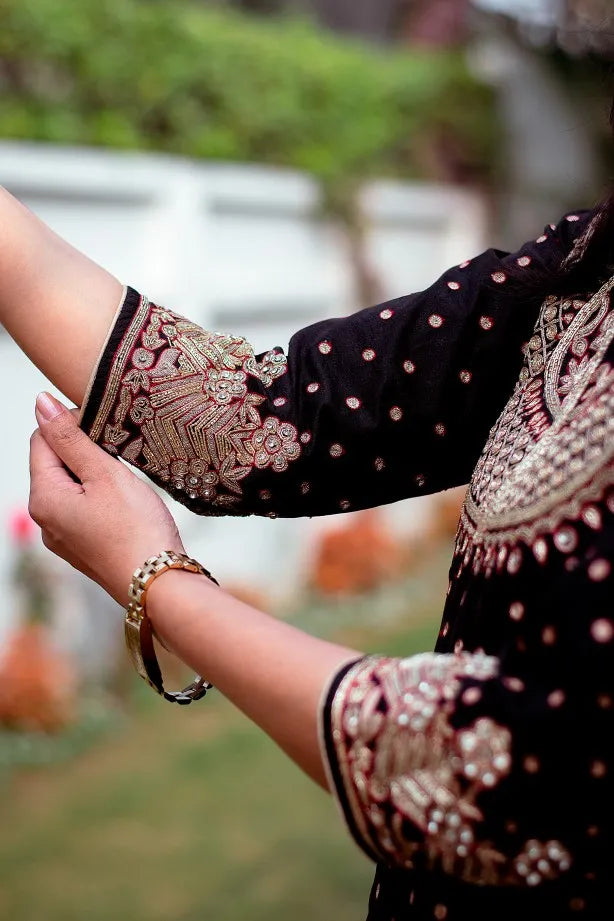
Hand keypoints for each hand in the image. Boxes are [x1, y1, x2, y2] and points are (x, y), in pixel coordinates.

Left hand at [29, 392, 185, 603]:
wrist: (159, 585)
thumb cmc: (136, 530)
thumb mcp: (104, 474)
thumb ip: (71, 437)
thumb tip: (41, 403)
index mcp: (44, 498)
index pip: (42, 440)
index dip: (72, 424)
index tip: (106, 427)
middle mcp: (46, 520)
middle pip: (56, 464)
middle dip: (85, 451)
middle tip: (120, 455)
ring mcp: (64, 537)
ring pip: (73, 487)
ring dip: (96, 474)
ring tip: (126, 480)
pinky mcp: (84, 547)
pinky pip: (85, 509)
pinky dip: (102, 497)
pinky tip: (126, 503)